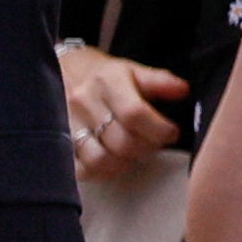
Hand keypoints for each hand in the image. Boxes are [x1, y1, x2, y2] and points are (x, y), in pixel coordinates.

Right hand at [60, 43, 187, 176]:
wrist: (60, 71)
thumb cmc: (102, 75)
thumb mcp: (131, 69)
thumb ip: (159, 80)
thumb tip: (184, 90)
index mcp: (107, 81)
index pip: (135, 113)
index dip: (159, 129)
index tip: (171, 133)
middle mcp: (84, 103)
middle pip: (121, 141)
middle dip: (146, 147)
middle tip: (156, 143)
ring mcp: (67, 125)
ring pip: (101, 159)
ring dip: (125, 162)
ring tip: (135, 153)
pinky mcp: (58, 144)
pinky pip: (80, 169)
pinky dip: (102, 171)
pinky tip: (114, 161)